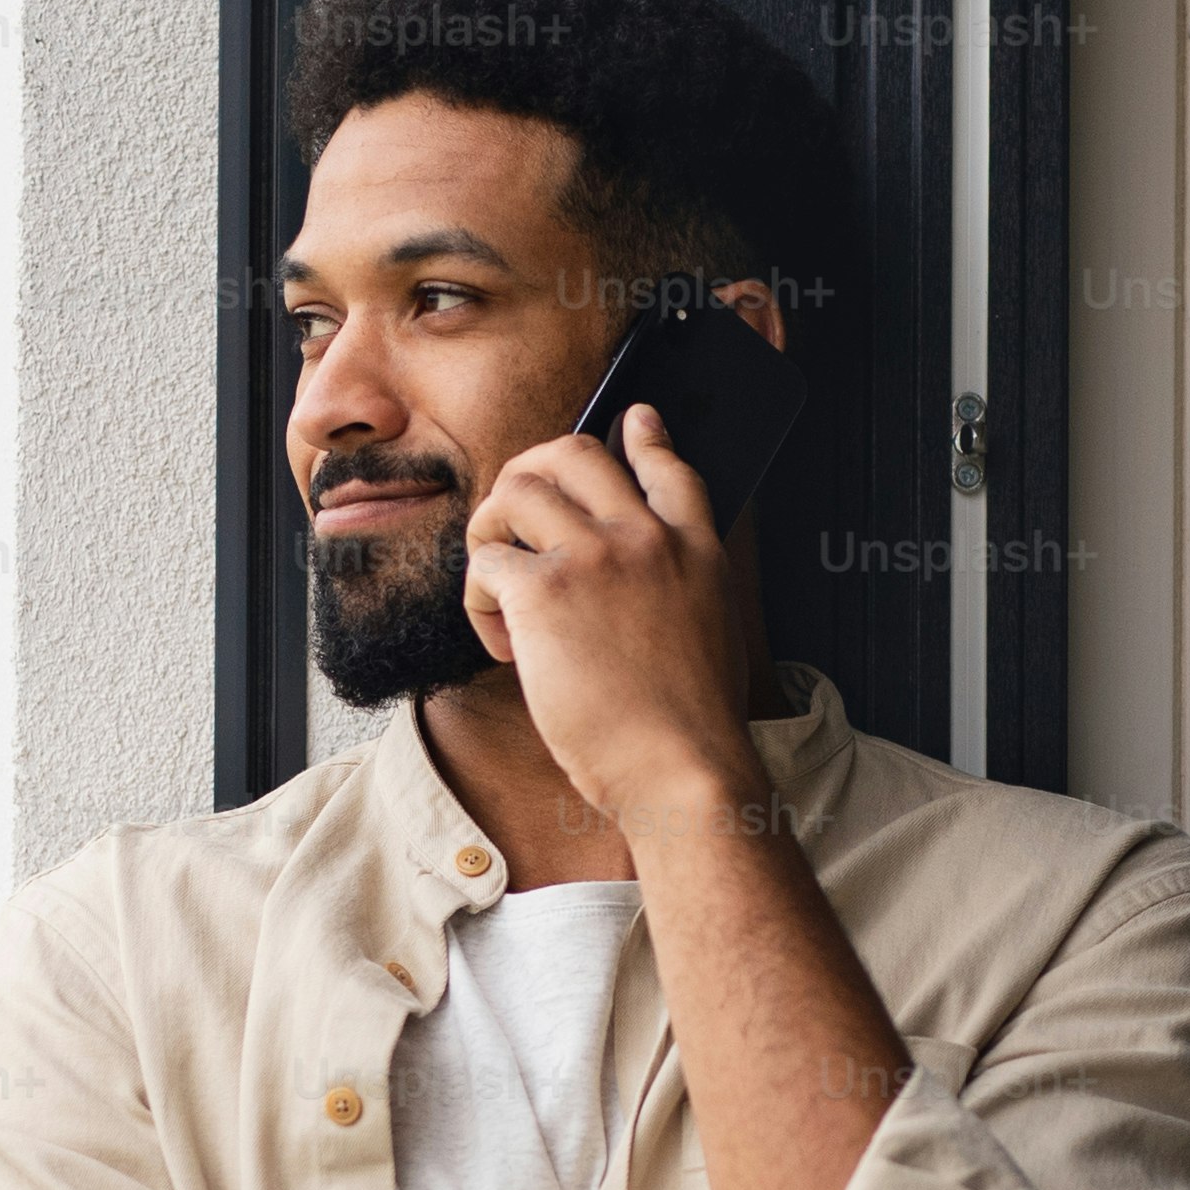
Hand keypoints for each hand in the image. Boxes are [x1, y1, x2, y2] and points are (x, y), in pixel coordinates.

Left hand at [463, 407, 759, 837]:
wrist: (683, 769)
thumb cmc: (689, 728)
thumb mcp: (711, 633)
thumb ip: (678, 589)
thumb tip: (640, 591)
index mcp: (694, 548)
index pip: (668, 466)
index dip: (643, 436)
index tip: (631, 420)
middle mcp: (645, 536)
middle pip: (572, 453)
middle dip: (526, 476)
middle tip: (509, 523)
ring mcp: (595, 556)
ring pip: (515, 491)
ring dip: (491, 534)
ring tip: (500, 592)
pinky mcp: (544, 590)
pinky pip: (486, 562)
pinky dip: (478, 601)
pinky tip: (505, 645)